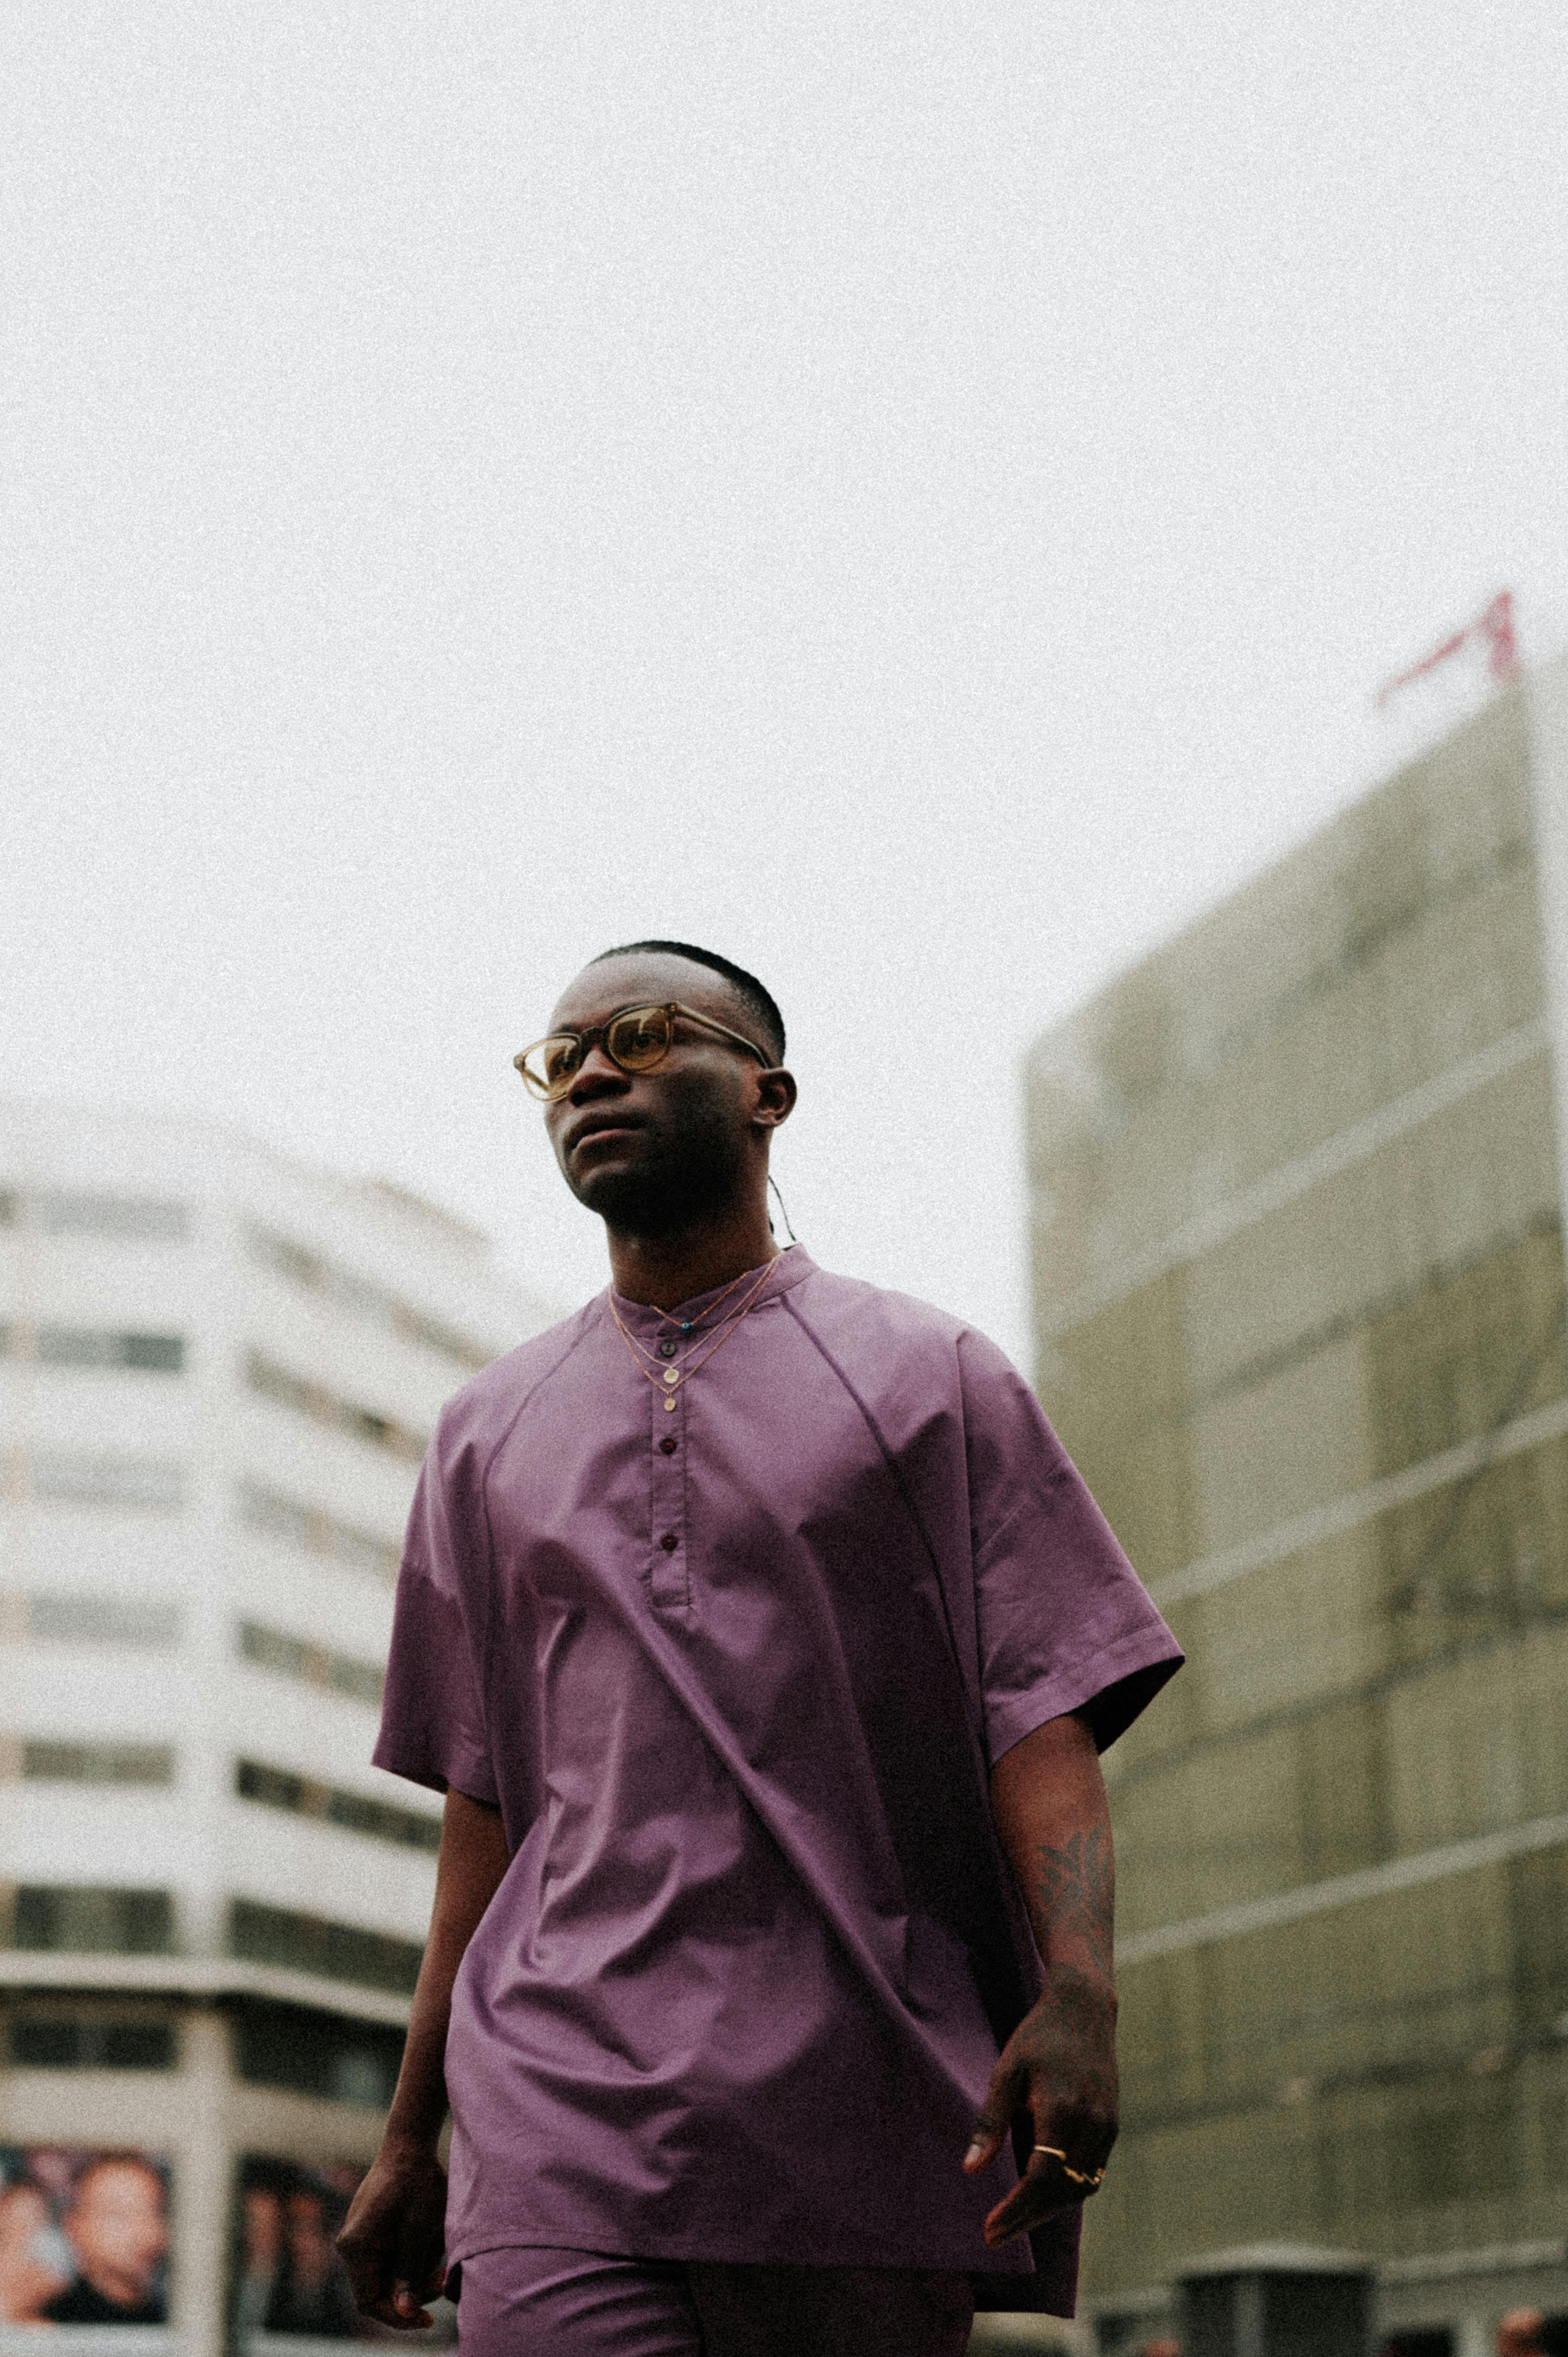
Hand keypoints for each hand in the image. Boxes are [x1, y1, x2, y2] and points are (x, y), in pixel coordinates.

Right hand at [335, 2140, 448, 2328]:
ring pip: (388, 2274)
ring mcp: (360, 2238)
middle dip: (413, 2292)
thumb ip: (409, 2272)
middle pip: (380, 2289)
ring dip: (416, 2274)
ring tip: (442, 2260)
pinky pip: (390, 2257)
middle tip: (443, 2282)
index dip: (396, 2316)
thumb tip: (405, 2312)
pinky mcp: (371, 2231)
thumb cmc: (416, 2183)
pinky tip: (431, 2244)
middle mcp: (351, 2246)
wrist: (409, 2145)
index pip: (369, 2301)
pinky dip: (412, 2258)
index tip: (426, 2319)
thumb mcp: (419, 2230)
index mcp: (356, 2248)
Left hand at [962, 1967, 1117, 2248]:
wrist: (1084, 2008)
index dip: (1016, 2209)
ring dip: (1048, 2210)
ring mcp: (1107, 2125)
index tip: (989, 2229)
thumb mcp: (1006, 2071)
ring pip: (1081, 2188)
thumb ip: (990, 2121)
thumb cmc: (1038, 2036)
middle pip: (1063, 2192)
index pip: (1041, 2178)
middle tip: (995, 2236)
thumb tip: (970, 2169)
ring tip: (1014, 2221)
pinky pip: (1092, 2173)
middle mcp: (1091, 2123)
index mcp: (1062, 2109)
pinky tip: (1041, 2195)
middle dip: (1028, 2219)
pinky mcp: (1112, 2124)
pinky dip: (1067, 2191)